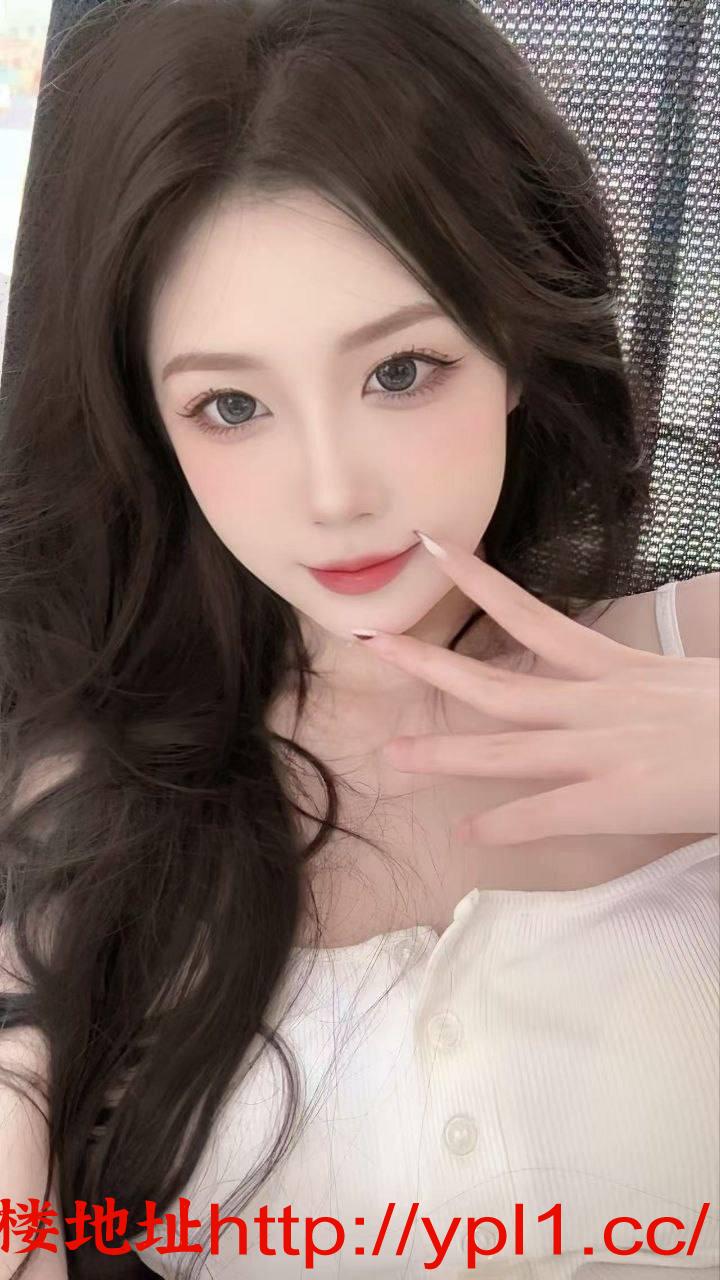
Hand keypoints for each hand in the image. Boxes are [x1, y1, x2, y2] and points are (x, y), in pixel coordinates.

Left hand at [350, 532, 719, 844]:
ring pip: (504, 750)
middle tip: (372, 643)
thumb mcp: (683, 683)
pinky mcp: (617, 798)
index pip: (532, 616)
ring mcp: (601, 750)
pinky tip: (468, 832)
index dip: (480, 585)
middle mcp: (595, 702)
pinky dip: (505, 824)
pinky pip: (546, 813)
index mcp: (613, 669)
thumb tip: (617, 692)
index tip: (439, 550)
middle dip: (430, 664)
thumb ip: (639, 686)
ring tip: (393, 753)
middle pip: (495, 683)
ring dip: (445, 753)